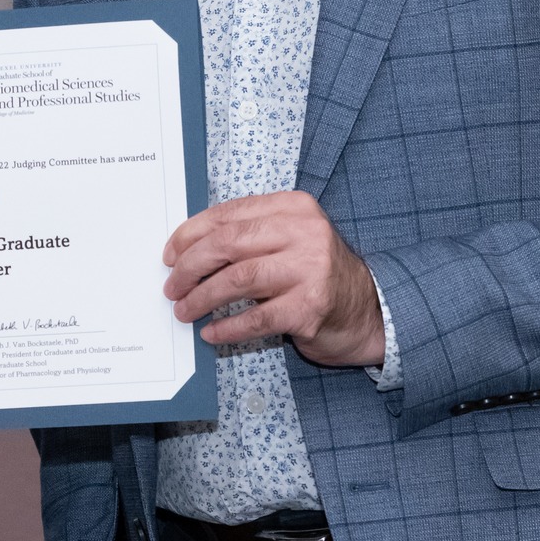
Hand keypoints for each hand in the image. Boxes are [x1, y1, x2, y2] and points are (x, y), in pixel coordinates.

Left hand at [162, 191, 384, 366]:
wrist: (369, 309)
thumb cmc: (317, 273)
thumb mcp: (289, 239)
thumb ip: (250, 235)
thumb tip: (188, 249)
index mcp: (294, 207)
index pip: (229, 214)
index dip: (190, 234)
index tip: (170, 254)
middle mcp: (304, 232)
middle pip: (228, 244)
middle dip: (190, 267)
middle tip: (172, 286)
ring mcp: (310, 270)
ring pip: (237, 280)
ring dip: (202, 298)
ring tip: (185, 310)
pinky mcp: (310, 307)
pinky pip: (255, 318)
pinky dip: (227, 327)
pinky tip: (212, 333)